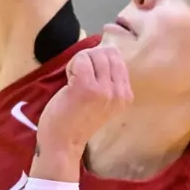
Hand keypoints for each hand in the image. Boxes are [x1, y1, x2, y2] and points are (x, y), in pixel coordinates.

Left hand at [36, 44, 133, 158]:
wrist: (63, 141)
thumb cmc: (78, 118)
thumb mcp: (104, 100)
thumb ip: (110, 79)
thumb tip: (106, 48)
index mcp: (126, 95)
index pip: (117, 57)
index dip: (99, 61)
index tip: (90, 78)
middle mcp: (119, 93)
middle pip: (108, 52)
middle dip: (90, 59)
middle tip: (80, 77)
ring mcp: (104, 90)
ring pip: (94, 54)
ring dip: (80, 62)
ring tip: (74, 81)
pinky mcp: (86, 87)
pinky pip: (81, 59)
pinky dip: (71, 65)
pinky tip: (69, 82)